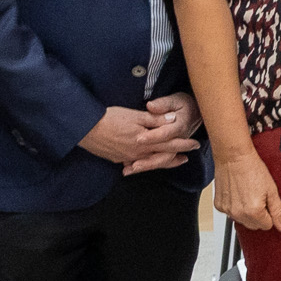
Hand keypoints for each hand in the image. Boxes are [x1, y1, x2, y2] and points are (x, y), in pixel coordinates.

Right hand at [83, 103, 200, 175]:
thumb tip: (173, 119)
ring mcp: (127, 158)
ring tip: (172, 162)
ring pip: (149, 163)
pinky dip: (142, 165)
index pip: (169, 143)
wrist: (86, 129)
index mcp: (145, 141)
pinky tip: (143, 165)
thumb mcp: (135, 115)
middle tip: (187, 157)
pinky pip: (134, 164)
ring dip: (161, 162)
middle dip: (175, 156)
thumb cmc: (110, 118)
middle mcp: (139, 153)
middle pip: (161, 156)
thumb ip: (155, 119)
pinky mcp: (117, 159)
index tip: (195, 144)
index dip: (183, 144)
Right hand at [211, 146, 280, 232]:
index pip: (267, 225)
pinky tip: (238, 194)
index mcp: (254, 211)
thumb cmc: (252, 168)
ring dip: (246, 212)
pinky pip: (230, 213)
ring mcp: (227, 210)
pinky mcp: (219, 205)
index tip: (266, 202)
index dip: (269, 214)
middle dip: (259, 215)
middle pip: (254, 225)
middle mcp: (239, 213)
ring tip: (247, 194)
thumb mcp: (271, 189)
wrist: (234, 157)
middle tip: (258, 197)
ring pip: (242, 220)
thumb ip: (278, 211)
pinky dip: (235, 207)